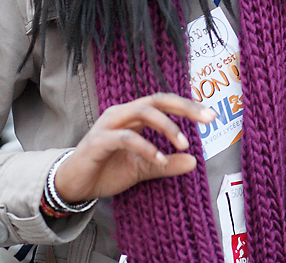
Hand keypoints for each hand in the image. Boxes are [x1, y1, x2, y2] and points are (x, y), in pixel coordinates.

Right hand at [54, 94, 214, 203]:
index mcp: (133, 115)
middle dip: (184, 107)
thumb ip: (166, 164)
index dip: (188, 106)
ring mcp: (109, 125)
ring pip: (143, 112)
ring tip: (184, 144)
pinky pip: (127, 138)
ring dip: (167, 127)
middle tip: (207, 119)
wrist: (74, 186)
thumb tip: (194, 162)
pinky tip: (160, 159)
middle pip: (157, 100)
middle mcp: (122, 113)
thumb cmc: (107, 170)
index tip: (211, 116)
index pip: (164, 103)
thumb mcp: (143, 169)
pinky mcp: (99, 141)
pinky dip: (146, 147)